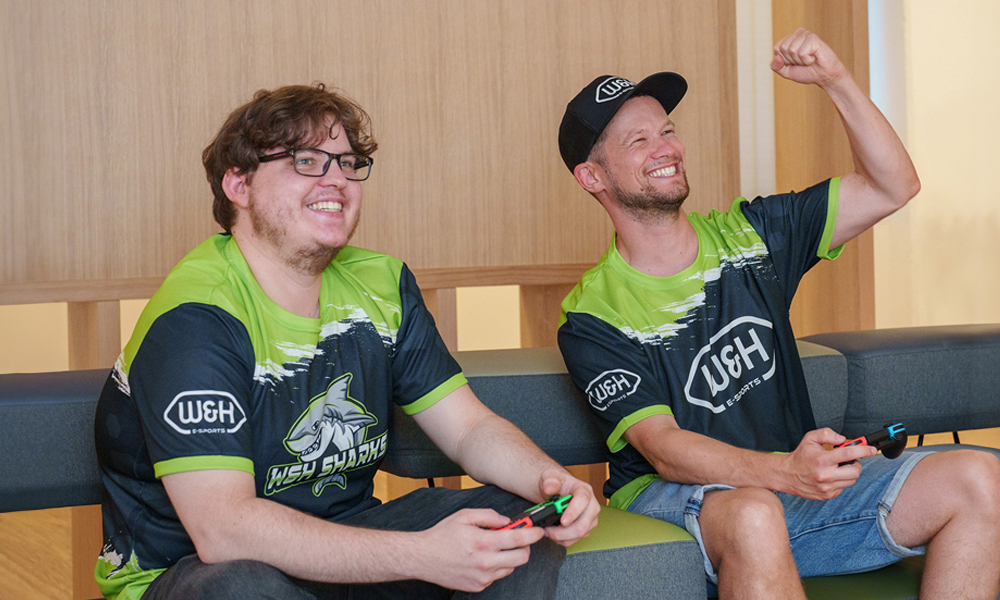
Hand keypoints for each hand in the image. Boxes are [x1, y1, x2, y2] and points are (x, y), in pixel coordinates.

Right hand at [417, 508, 544, 591]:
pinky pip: (496, 575)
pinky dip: (496, 566)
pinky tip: (483, 558)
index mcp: (484, 542)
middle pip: (522, 558)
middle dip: (525, 547)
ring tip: (495, 547)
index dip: (533, 533)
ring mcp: (483, 577)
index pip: (519, 539)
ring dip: (509, 557)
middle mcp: (486, 562)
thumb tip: (506, 521)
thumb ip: (489, 516)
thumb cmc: (442, 535)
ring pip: (510, 567)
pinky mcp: (478, 586)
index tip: (539, 531)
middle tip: (518, 539)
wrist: (423, 558)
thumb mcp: (465, 516)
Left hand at [536, 467, 599, 546]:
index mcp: (584, 490)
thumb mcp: (550, 476)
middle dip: (564, 531)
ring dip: (562, 537)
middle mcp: (591, 504)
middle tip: (548, 530)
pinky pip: (577, 539)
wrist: (557, 491)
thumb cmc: (556, 484)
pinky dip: (564, 540)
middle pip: (583, 524)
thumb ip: (550, 481)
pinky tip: (555, 534)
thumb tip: (550, 488)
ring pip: (580, 534)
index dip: (573, 512)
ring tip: (549, 531)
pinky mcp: (587, 528)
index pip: (583, 501)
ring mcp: (590, 518)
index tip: (562, 521)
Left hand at [771, 28, 847, 87]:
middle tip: (804, 61)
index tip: (795, 62)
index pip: (776, 49)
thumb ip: (776, 66)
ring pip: (792, 50)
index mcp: (790, 39)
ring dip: (800, 61)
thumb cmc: (807, 72)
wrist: (824, 76)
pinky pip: (801, 53)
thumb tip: (777, 56)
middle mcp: (798, 34)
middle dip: (792, 60)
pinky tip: (814, 58)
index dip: (784, 60)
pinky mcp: (813, 38)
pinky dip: (807, 60)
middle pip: (783, 48)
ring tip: (810, 59)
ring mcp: (806, 34)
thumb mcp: (786, 72)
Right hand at [780, 428, 874, 499]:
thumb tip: (842, 439)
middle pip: (855, 470)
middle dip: (856, 463)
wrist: (787, 474)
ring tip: (838, 467)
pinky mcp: (827, 495)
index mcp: (823, 459)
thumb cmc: (800, 456)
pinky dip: (841, 481)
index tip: (872, 450)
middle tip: (848, 459)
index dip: (864, 451)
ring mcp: (827, 487)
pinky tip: (831, 476)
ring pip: (851, 480)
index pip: (849, 454)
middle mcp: (826, 475)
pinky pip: (843, 488)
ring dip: (849, 472)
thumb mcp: (810, 438)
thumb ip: (827, 434)